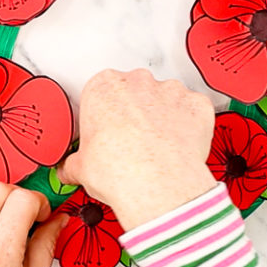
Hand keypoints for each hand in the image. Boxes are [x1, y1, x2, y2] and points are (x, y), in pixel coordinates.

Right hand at [59, 69, 217, 230]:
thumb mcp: (80, 168)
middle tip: (131, 143)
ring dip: (162, 118)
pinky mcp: (196, 105)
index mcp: (102, 86)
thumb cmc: (118, 170)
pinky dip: (189, 126)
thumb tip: (69, 170)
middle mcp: (137, 81)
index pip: (101, 93)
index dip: (104, 115)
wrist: (155, 185)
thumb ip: (73, 163)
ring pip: (165, 100)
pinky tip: (178, 147)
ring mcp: (170, 90)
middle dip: (134, 113)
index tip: (107, 132)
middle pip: (135, 91)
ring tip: (156, 149)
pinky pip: (192, 111)